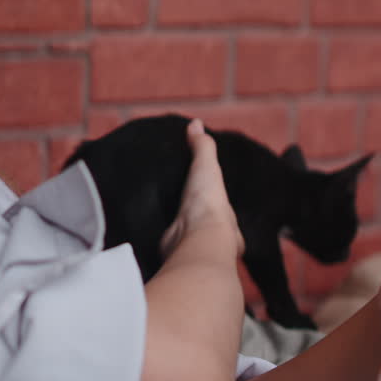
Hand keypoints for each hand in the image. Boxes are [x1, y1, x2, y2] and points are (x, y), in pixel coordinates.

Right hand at [159, 119, 243, 258]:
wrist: (197, 238)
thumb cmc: (208, 204)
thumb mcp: (206, 166)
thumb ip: (202, 146)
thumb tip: (195, 123)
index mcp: (227, 221)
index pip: (223, 214)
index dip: (216, 209)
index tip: (206, 203)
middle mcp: (214, 239)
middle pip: (206, 232)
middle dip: (198, 227)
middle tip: (182, 215)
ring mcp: (195, 250)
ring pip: (188, 244)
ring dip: (179, 238)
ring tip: (164, 225)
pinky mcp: (175, 257)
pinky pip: (169, 250)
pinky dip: (163, 246)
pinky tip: (152, 239)